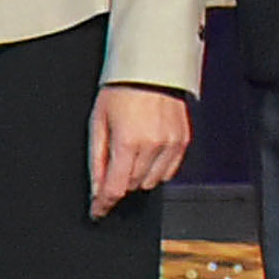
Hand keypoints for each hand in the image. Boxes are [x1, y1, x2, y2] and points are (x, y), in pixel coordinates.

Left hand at [85, 82, 189, 213]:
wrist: (151, 67)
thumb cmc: (121, 89)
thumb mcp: (98, 122)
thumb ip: (96, 159)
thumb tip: (96, 188)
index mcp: (127, 142)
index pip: (115, 188)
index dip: (103, 204)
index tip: (97, 211)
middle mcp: (152, 146)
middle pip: (132, 185)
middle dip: (119, 179)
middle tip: (115, 158)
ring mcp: (171, 144)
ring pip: (151, 181)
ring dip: (138, 174)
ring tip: (132, 149)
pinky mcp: (183, 141)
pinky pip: (169, 171)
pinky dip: (156, 168)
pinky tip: (148, 150)